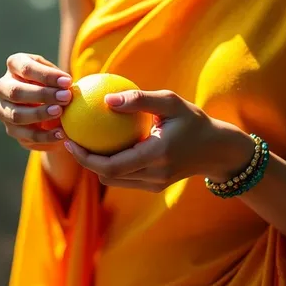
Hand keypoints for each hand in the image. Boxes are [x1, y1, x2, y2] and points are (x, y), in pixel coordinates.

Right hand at [0, 53, 72, 150]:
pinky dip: (44, 136)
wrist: (49, 104)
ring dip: (40, 114)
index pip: (26, 68)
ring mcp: (3, 109)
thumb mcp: (57, 75)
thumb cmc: (54, 82)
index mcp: (15, 64)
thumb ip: (61, 80)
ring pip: (17, 115)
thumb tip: (69, 86)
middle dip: (43, 95)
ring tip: (60, 113)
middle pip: (16, 92)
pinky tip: (60, 133)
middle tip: (65, 97)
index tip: (68, 81)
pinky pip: (25, 135)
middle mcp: (3, 86)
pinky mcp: (10, 129)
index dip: (47, 75)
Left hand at [65, 89, 253, 192]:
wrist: (216, 149)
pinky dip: (112, 165)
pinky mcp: (155, 187)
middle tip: (69, 138)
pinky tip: (104, 146)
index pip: (112, 164)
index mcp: (157, 154)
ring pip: (114, 180)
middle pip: (107, 176)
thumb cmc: (193, 119)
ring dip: (96, 164)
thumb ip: (139, 99)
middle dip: (84, 160)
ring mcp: (154, 184)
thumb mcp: (170, 101)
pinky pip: (125, 178)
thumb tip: (106, 99)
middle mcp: (154, 174)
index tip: (69, 138)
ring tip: (82, 141)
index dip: (85, 156)